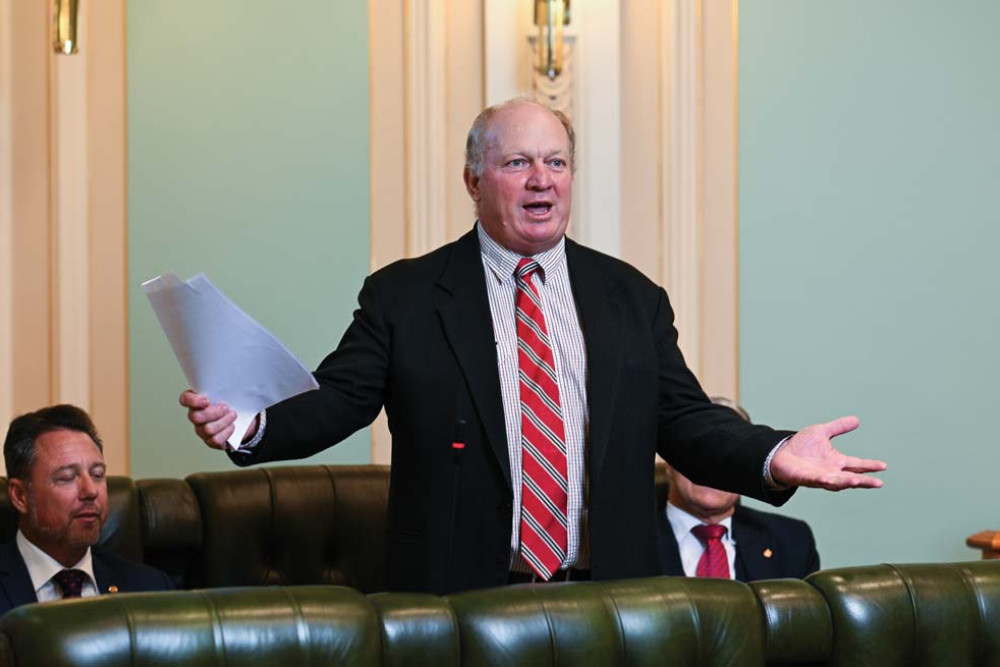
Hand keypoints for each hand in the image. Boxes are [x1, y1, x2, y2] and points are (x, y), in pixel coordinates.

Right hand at [179, 390, 254, 449]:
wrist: (242, 417)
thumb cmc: (232, 401)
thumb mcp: (229, 390)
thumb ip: (225, 384)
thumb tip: (234, 373)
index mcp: (197, 400)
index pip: (185, 399)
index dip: (193, 401)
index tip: (207, 400)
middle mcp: (195, 415)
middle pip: (195, 417)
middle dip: (214, 413)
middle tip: (227, 407)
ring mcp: (201, 429)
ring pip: (207, 429)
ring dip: (224, 421)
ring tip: (233, 415)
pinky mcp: (210, 440)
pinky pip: (215, 440)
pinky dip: (226, 433)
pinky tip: (232, 426)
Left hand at [770, 416, 885, 490]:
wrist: (780, 454)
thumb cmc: (801, 446)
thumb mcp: (821, 432)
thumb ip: (838, 427)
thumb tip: (857, 420)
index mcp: (837, 461)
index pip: (857, 464)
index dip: (870, 465)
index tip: (883, 466)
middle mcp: (831, 471)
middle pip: (851, 477)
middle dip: (865, 481)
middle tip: (878, 483)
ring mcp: (819, 477)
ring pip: (837, 482)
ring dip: (847, 482)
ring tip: (859, 482)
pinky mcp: (806, 478)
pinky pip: (816, 481)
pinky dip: (823, 481)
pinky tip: (829, 479)